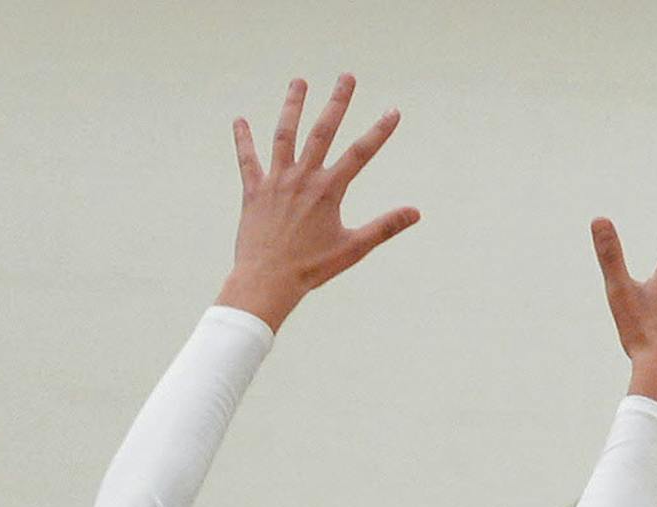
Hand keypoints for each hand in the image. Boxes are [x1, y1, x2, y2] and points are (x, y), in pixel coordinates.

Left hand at [222, 75, 419, 331]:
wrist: (268, 280)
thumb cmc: (313, 269)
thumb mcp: (353, 249)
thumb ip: (384, 226)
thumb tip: (415, 212)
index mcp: (328, 191)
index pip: (360, 154)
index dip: (379, 132)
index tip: (393, 111)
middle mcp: (303, 178)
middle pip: (322, 131)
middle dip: (337, 102)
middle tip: (347, 76)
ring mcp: (276, 181)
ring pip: (285, 134)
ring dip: (293, 105)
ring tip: (299, 82)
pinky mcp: (254, 190)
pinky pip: (248, 159)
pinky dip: (244, 139)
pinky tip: (240, 120)